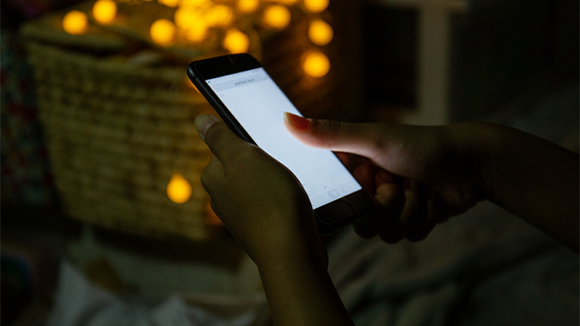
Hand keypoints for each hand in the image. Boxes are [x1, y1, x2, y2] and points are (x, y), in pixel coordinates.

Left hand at [194, 114, 325, 266]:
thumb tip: (200, 120)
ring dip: (274, 177)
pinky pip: (269, 201)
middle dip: (262, 158)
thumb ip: (220, 137)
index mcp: (213, 176)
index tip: (266, 140)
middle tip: (280, 159)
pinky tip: (293, 199)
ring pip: (258, 182)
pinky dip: (281, 196)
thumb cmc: (269, 200)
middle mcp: (221, 196)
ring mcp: (240, 213)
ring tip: (288, 182)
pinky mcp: (260, 226)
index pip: (224, 143)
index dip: (247, 138)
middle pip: (242, 163)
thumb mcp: (244, 157)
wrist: (291, 251)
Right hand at [284, 113, 486, 242]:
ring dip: (410, 212)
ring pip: (387, 233)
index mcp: (355, 167)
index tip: (371, 182)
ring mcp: (393, 205)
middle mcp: (371, 187)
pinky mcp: (413, 219)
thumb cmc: (421, 145)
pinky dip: (424, 219)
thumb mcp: (372, 139)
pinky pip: (409, 237)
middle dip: (387, 207)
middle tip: (400, 184)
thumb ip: (328, 134)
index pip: (336, 199)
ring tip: (421, 189)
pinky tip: (433, 199)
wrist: (470, 163)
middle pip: (362, 223)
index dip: (355, 198)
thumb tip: (284, 119)